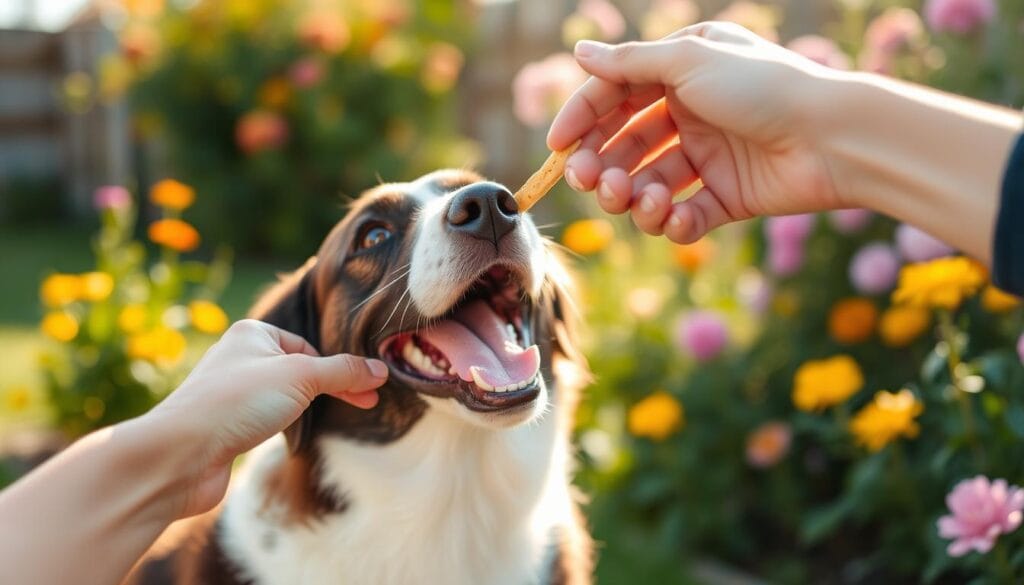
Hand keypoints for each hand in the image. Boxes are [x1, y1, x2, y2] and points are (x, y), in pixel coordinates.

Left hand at [144, 319, 387, 517]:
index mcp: (253, 334)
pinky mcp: (226, 427)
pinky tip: (289, 437)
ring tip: (327, 421)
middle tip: (365, 404)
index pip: (309, 346)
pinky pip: (265, 420)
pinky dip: (283, 426)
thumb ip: (343, 372)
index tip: (367, 388)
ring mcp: (231, 394)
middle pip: (299, 370)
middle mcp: (239, 358)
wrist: (179, 454)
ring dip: (304, 408)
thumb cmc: (235, 403)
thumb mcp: (301, 377)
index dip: (338, 368)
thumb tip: (380, 369)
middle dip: (329, 387)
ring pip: (282, 396)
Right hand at [548, 22, 846, 242]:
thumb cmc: (762, 87)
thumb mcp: (688, 62)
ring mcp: (708, 158)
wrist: (832, 136)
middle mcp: (690, 114)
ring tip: (639, 200)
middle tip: (590, 181)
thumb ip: (629, 64)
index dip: (583, 119)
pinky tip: (676, 218)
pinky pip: (685, 216)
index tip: (558, 147)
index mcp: (681, 73)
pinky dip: (673, 223)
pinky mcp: (727, 198)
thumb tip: (578, 55)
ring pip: (649, 184)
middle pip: (626, 145)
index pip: (615, 95)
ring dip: (634, 197)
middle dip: (602, 165)